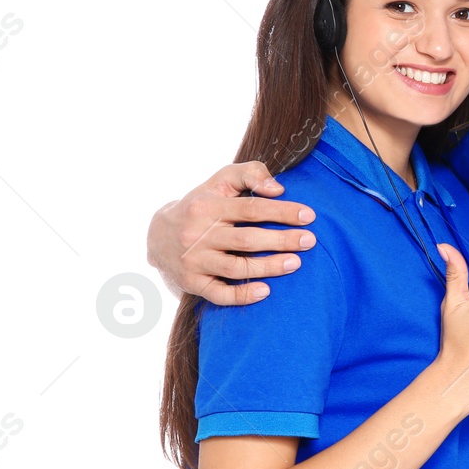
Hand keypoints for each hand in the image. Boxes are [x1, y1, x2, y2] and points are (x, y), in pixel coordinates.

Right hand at [146, 161, 316, 304]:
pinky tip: (265, 291)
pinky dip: (242, 295)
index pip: (251, 208)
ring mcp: (193, 261)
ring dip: (268, 267)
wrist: (158, 235)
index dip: (282, 212)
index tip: (309, 216)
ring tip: (295, 263)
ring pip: (236, 268)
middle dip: (281, 240)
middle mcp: (197, 234)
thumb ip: (250, 174)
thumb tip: (278, 189)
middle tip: (310, 241)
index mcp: (207, 206)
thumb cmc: (203, 204)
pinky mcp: (191, 283)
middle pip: (246, 239)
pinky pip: (218, 294)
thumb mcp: (220, 181)